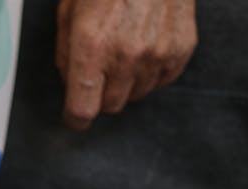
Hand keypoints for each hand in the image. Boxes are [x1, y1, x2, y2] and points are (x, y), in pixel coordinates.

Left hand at [56, 0, 196, 128]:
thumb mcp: (70, 10)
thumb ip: (67, 53)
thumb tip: (71, 84)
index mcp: (91, 46)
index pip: (82, 109)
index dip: (74, 117)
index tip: (73, 116)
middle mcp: (126, 56)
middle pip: (109, 106)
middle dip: (99, 95)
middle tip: (98, 71)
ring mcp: (157, 54)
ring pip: (136, 95)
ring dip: (126, 83)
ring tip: (123, 51)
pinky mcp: (180, 49)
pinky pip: (161, 81)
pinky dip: (151, 72)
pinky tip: (145, 47)